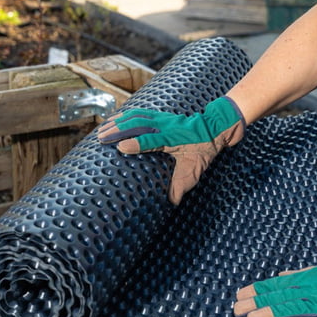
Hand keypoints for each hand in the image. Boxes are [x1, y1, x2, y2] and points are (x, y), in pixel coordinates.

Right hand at [97, 97, 244, 204]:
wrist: (215, 127)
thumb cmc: (204, 149)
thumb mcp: (195, 169)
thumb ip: (181, 185)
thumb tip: (172, 203)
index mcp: (174, 138)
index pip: (152, 140)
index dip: (136, 143)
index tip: (120, 148)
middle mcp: (165, 126)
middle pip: (138, 124)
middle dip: (118, 130)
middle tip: (100, 138)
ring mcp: (162, 119)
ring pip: (136, 117)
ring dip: (117, 122)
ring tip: (101, 130)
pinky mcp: (160, 116)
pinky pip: (139, 113)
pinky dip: (124, 115)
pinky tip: (113, 119)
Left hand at [233, 255, 316, 316]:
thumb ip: (298, 274)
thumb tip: (280, 276)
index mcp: (304, 279)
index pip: (273, 284)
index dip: (255, 290)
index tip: (239, 294)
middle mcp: (307, 290)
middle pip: (274, 296)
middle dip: (253, 303)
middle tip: (235, 310)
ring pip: (286, 309)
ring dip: (266, 314)